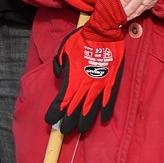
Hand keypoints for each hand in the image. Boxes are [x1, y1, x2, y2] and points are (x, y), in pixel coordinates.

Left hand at [46, 0, 131, 132]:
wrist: (103, 31)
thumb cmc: (81, 39)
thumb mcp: (63, 48)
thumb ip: (59, 64)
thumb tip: (59, 76)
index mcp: (72, 77)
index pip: (62, 99)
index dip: (56, 111)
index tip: (50, 120)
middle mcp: (85, 84)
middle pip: (76, 107)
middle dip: (69, 120)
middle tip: (64, 132)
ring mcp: (100, 83)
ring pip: (92, 107)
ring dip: (86, 120)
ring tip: (81, 131)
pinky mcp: (112, 81)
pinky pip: (110, 99)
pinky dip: (106, 110)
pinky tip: (103, 120)